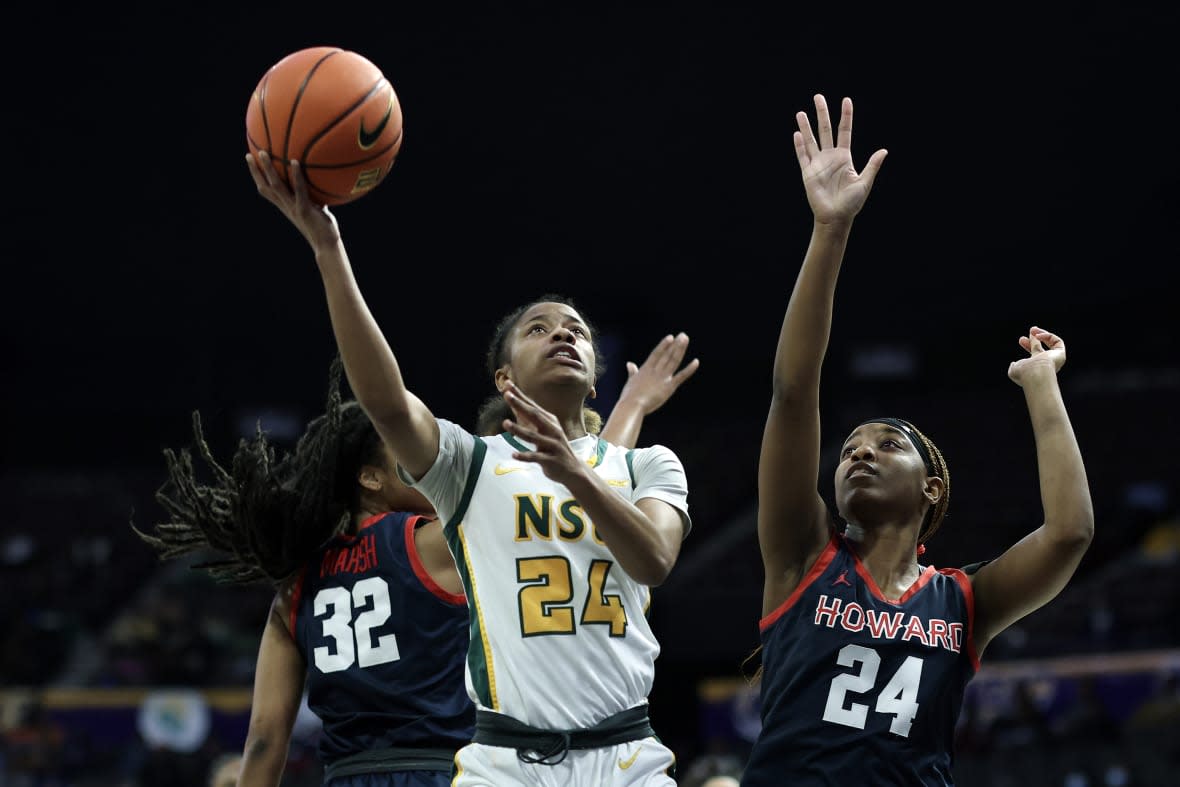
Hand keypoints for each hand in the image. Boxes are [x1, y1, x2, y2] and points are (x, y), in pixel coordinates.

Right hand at [245, 152, 340, 251]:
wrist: (326, 247)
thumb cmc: (324, 230)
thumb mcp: (317, 211)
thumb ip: (315, 199)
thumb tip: (321, 185)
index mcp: (286, 207)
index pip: (267, 191)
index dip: (257, 178)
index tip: (251, 164)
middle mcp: (286, 207)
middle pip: (265, 187)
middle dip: (255, 171)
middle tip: (249, 154)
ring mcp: (294, 209)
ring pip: (276, 186)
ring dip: (268, 169)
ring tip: (264, 153)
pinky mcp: (304, 210)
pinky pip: (299, 190)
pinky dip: (296, 176)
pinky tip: (295, 161)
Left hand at [501, 381, 587, 485]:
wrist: (574, 470)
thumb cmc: (555, 448)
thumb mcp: (545, 431)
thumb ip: (530, 420)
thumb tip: (515, 405)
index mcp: (550, 422)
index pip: (532, 406)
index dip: (520, 395)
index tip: (507, 384)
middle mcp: (552, 430)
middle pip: (534, 415)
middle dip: (520, 405)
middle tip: (507, 395)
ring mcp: (552, 445)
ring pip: (533, 436)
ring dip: (519, 430)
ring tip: (505, 423)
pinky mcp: (551, 460)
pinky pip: (536, 457)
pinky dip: (525, 456)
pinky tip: (513, 454)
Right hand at [617, 333, 699, 415]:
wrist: (633, 405)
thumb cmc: (630, 396)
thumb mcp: (631, 381)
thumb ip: (632, 371)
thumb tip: (630, 364)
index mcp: (646, 369)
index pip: (656, 353)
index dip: (664, 345)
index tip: (671, 337)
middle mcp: (656, 371)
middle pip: (667, 355)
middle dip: (676, 345)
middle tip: (683, 335)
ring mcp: (663, 378)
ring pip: (674, 361)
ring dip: (680, 349)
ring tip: (685, 340)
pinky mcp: (670, 387)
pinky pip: (681, 376)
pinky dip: (689, 369)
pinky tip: (696, 362)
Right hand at [794, 94, 887, 225]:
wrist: (836, 217)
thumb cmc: (852, 203)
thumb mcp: (865, 182)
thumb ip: (872, 165)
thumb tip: (884, 150)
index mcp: (845, 157)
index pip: (844, 131)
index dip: (845, 116)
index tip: (846, 100)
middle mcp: (830, 157)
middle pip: (825, 130)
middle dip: (822, 113)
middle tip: (818, 97)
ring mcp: (818, 164)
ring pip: (811, 140)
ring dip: (806, 127)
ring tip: (801, 112)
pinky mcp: (808, 173)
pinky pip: (803, 156)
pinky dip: (799, 145)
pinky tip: (797, 134)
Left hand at [1008, 326, 1065, 385]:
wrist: (1035, 374)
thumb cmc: (1024, 373)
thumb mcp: (1014, 370)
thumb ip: (1013, 366)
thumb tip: (1013, 363)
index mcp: (1036, 367)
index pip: (1034, 354)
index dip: (1028, 345)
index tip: (1021, 339)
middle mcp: (1046, 364)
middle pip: (1042, 349)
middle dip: (1034, 339)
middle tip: (1030, 330)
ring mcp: (1055, 360)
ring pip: (1052, 344)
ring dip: (1042, 334)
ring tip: (1033, 329)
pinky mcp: (1060, 354)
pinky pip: (1057, 342)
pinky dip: (1048, 336)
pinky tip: (1038, 335)